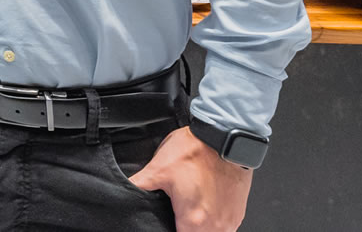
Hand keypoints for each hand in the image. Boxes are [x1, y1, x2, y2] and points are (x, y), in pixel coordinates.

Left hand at [129, 126, 251, 231]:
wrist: (224, 139)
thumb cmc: (195, 152)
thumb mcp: (157, 169)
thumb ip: (138, 185)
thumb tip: (123, 191)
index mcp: (193, 221)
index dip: (166, 231)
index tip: (164, 222)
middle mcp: (215, 227)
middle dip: (182, 228)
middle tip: (174, 215)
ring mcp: (229, 222)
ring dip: (199, 229)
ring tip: (188, 212)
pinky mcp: (238, 213)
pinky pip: (224, 229)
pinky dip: (212, 223)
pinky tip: (203, 208)